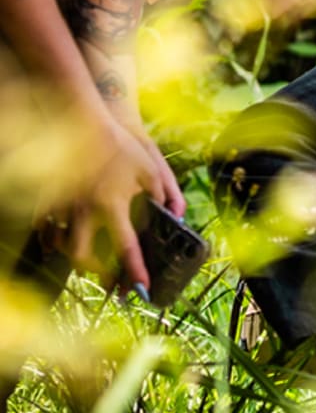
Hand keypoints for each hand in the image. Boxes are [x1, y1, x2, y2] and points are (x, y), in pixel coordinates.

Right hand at [59, 115, 182, 291]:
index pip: (125, 247)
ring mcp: (64, 205)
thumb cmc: (120, 146)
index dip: (134, 270)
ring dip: (75, 256)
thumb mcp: (149, 169)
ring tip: (90, 260)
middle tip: (109, 277)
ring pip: (62, 244)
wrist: (84, 123)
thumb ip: (161, 194)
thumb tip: (172, 214)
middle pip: (83, 255)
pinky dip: (54, 237)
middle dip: (95, 271)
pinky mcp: (50, 197)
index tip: (142, 289)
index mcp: (112, 205)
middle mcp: (85, 210)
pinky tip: (63, 240)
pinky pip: (46, 227)